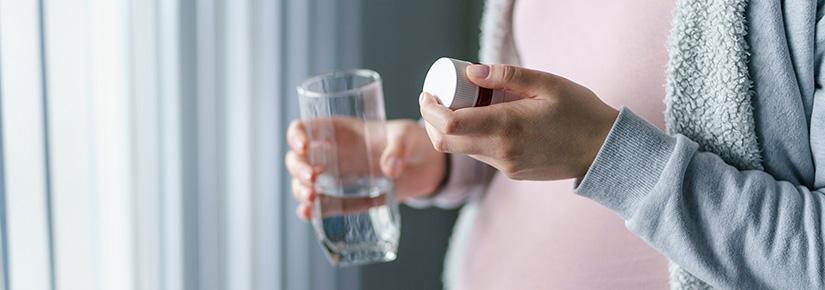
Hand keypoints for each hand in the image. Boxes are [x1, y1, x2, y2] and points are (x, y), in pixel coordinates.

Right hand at [286, 119, 446, 219]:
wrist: (426, 167)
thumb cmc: (411, 141)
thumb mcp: (407, 136)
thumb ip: (398, 148)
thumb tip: (390, 169)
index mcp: (339, 131)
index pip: (305, 128)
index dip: (297, 135)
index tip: (303, 146)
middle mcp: (331, 154)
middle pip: (297, 159)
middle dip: (298, 169)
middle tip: (313, 178)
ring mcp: (336, 179)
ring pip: (303, 184)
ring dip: (300, 191)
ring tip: (311, 199)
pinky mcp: (346, 200)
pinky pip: (321, 206)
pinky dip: (310, 211)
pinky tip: (308, 214)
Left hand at [419, 64, 617, 180]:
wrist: (605, 150)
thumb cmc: (580, 112)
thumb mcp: (547, 83)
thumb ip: (507, 76)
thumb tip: (471, 72)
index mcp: (507, 126)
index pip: (450, 125)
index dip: (430, 110)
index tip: (428, 94)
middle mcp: (502, 151)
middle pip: (446, 143)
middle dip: (433, 121)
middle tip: (436, 99)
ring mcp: (506, 166)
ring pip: (463, 150)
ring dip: (454, 130)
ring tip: (465, 104)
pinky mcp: (512, 173)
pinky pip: (483, 155)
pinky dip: (474, 138)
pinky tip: (488, 120)